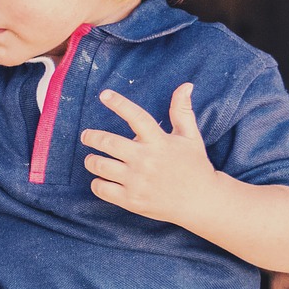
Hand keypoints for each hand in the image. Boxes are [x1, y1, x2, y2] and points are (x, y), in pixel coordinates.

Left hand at [79, 84, 219, 224]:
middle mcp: (146, 160)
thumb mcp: (191, 137)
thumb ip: (182, 111)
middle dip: (91, 136)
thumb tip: (186, 85)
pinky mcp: (131, 200)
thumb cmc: (194, 166)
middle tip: (86, 135)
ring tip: (92, 158)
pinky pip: (102, 189)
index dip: (119, 104)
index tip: (104, 95)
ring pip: (100, 166)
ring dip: (91, 160)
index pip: (136, 117)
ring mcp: (137, 181)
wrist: (202, 202)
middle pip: (108, 142)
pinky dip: (97, 183)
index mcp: (159, 142)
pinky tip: (101, 179)